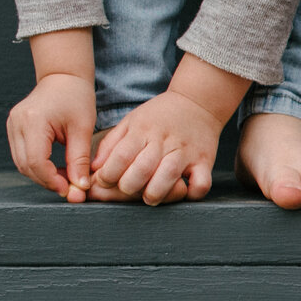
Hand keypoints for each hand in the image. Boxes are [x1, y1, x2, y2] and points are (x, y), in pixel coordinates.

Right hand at [7, 71, 99, 201]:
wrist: (62, 77)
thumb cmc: (76, 98)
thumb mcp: (83, 129)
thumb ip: (80, 160)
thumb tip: (80, 188)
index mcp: (33, 121)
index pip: (35, 161)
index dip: (51, 180)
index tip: (70, 190)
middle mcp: (16, 123)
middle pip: (25, 165)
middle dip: (48, 181)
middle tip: (71, 189)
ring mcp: (12, 125)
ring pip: (21, 163)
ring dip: (43, 176)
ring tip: (66, 179)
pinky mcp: (14, 129)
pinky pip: (22, 155)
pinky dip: (38, 166)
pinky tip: (56, 169)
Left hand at [87, 52, 246, 204]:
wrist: (197, 102)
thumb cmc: (159, 116)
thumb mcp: (130, 122)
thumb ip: (111, 144)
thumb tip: (95, 168)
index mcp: (142, 130)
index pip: (121, 156)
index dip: (108, 175)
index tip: (105, 182)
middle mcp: (163, 141)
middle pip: (142, 169)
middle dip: (129, 187)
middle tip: (127, 190)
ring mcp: (185, 152)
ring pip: (168, 176)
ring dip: (155, 192)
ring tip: (149, 197)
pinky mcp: (205, 161)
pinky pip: (201, 183)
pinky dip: (193, 193)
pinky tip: (183, 193)